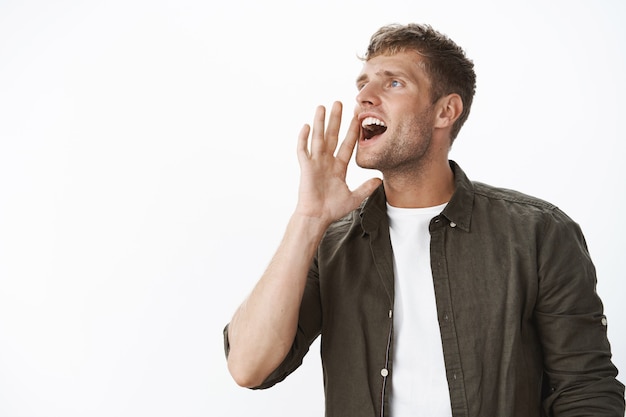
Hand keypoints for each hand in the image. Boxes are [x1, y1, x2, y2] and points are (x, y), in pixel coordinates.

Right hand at [295, 101, 381, 224]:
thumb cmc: (333, 209)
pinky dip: (303, 139)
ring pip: (318, 138)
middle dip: (336, 119)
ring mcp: (315, 163)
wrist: (318, 218)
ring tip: (322, 106)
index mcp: (339, 167)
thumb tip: (380, 180)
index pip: (347, 144)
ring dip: (320, 123)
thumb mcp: (354, 197)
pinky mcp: (306, 168)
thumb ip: (366, 187)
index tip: (357, 116)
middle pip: (332, 136)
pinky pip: (303, 150)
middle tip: (339, 102)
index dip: (353, 130)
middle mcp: (327, 161)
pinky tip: (306, 126)